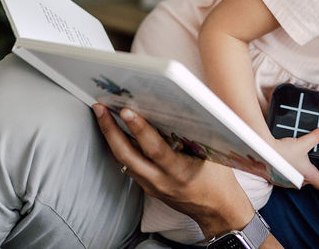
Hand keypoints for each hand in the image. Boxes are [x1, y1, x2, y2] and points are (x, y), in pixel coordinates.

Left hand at [93, 104, 254, 237]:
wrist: (217, 210)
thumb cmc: (218, 179)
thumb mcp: (211, 155)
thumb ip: (193, 135)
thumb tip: (175, 107)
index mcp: (180, 172)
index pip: (155, 149)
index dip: (140, 129)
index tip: (126, 111)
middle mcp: (161, 181)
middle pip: (128, 156)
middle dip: (111, 130)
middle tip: (100, 108)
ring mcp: (152, 186)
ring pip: (123, 161)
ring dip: (110, 137)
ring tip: (101, 115)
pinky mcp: (148, 187)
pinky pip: (128, 166)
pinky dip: (119, 148)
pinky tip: (113, 133)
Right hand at [271, 127, 318, 191]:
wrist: (262, 152)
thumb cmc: (282, 151)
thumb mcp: (302, 142)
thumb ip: (316, 137)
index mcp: (307, 175)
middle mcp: (298, 181)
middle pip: (310, 181)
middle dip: (312, 171)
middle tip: (311, 161)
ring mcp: (286, 182)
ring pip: (298, 179)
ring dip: (299, 172)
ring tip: (297, 159)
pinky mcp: (276, 180)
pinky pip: (286, 178)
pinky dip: (288, 171)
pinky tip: (285, 161)